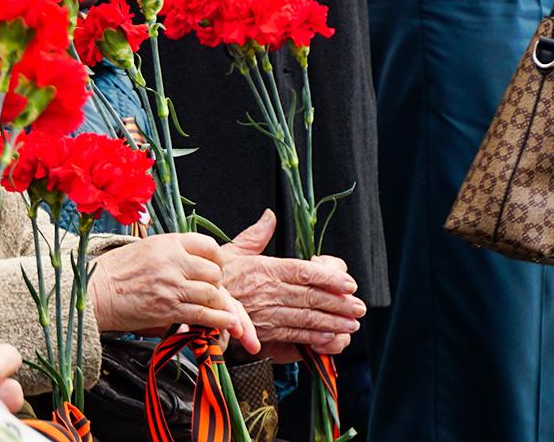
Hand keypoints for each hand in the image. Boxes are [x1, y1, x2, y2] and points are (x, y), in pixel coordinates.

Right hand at [86, 232, 255, 350]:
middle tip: (211, 292)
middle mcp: (172, 261)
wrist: (94, 292)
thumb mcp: (144, 248)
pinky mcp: (168, 309)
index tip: (213, 268)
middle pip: (214, 271)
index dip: (216, 259)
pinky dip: (220, 320)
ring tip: (216, 308)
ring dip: (218, 304)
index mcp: (167, 242)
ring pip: (212, 293)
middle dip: (217, 284)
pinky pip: (204, 314)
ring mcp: (171, 285)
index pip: (208, 245)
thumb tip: (195, 262)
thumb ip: (171, 252)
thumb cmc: (115, 271)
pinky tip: (227, 322)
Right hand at [217, 211, 362, 358]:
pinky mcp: (263, 331)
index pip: (302, 270)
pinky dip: (314, 337)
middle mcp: (267, 290)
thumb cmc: (215, 277)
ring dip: (332, 322)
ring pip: (305, 317)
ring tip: (352, 324)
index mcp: (263, 267)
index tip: (348, 282)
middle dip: (338, 303)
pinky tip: (331, 338)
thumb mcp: (231, 250)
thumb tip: (269, 216)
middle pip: (310, 296)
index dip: (328, 277)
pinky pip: (293, 334)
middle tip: (359, 306)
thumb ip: (255, 235)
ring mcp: (266, 312)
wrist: (195, 303)